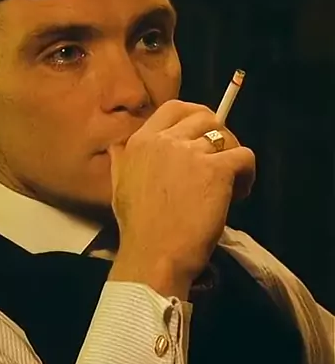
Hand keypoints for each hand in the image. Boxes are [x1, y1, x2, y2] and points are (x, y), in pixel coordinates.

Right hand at [108, 101, 254, 295]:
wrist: (154, 255)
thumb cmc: (137, 230)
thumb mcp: (119, 189)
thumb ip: (121, 162)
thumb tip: (115, 148)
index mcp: (141, 142)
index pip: (174, 108)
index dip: (194, 116)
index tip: (203, 133)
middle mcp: (166, 140)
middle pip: (205, 117)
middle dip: (218, 136)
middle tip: (220, 162)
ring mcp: (192, 153)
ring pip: (227, 137)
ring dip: (232, 158)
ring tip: (231, 185)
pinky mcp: (217, 170)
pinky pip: (244, 156)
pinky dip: (247, 174)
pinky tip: (240, 194)